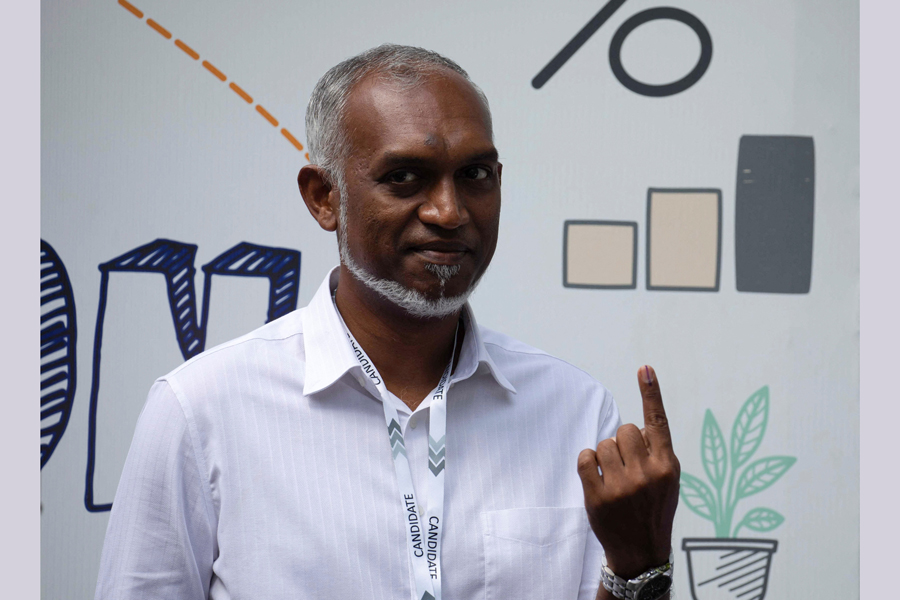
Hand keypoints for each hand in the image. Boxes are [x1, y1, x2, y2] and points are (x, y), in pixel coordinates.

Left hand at [577, 365, 679, 579]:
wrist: (641, 552)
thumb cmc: (653, 509)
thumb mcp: (667, 481)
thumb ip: (656, 452)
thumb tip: (634, 425)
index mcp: (668, 466)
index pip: (658, 423)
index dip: (651, 393)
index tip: (645, 368)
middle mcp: (648, 473)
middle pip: (624, 430)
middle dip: (622, 443)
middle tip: (626, 466)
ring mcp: (623, 486)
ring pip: (604, 443)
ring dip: (605, 455)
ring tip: (614, 477)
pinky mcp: (599, 496)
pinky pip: (586, 457)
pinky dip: (588, 462)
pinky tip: (596, 477)